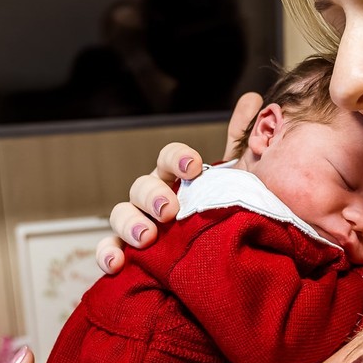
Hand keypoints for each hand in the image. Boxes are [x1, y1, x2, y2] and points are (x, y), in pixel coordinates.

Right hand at [95, 92, 263, 272]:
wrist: (230, 257)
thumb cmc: (232, 212)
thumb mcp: (245, 178)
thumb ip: (247, 140)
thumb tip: (254, 99)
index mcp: (178, 177)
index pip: (170, 157)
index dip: (177, 158)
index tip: (193, 168)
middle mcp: (155, 197)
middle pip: (142, 186)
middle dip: (154, 195)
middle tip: (170, 210)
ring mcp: (140, 224)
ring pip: (121, 214)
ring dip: (130, 223)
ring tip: (147, 237)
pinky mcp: (130, 254)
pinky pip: (110, 249)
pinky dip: (108, 253)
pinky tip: (117, 263)